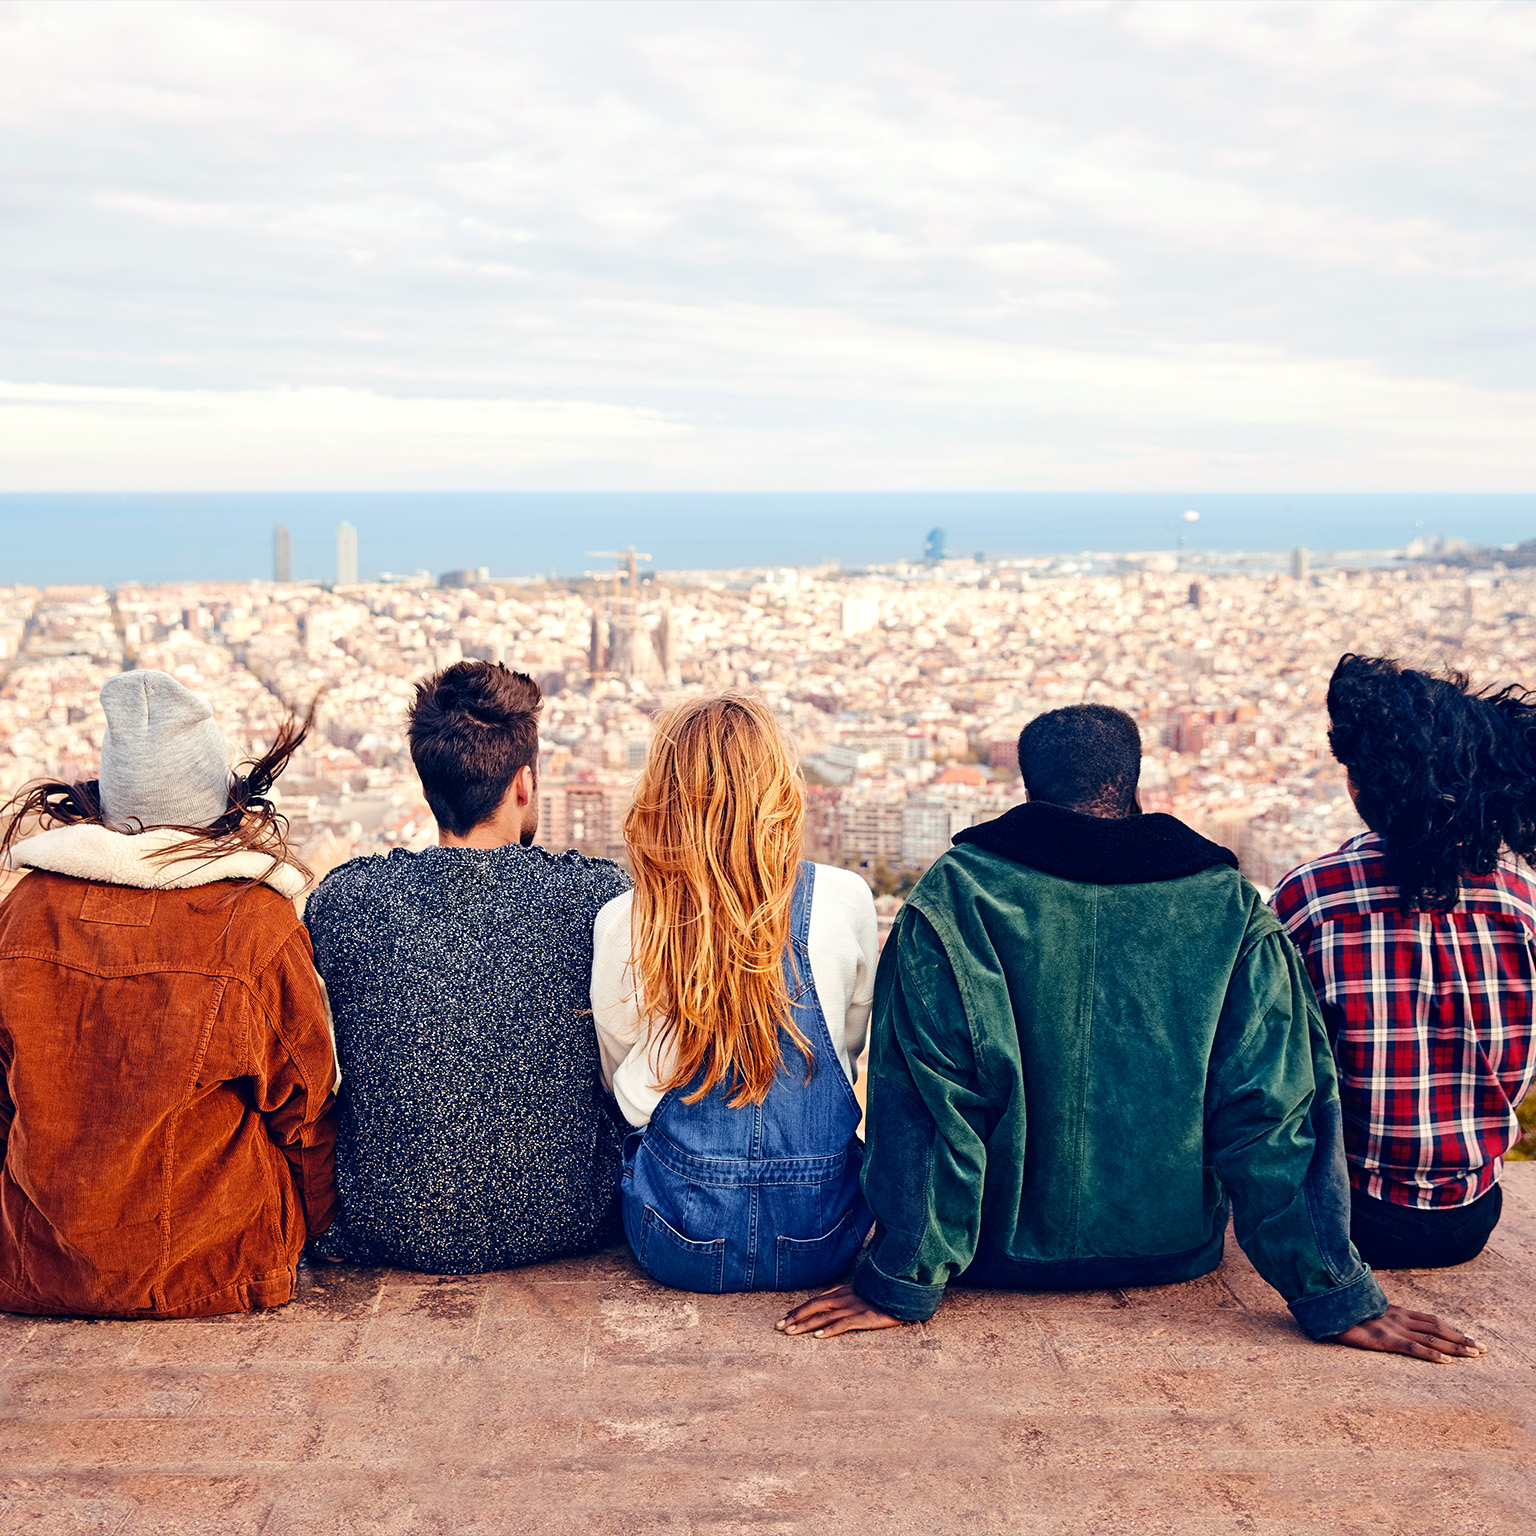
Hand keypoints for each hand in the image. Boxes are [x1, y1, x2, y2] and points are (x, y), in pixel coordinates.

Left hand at [776, 1283, 903, 1338]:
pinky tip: (818, 1337)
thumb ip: (845, 1296)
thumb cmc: (880, 1294)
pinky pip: (843, 1324)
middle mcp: (843, 1298)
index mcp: (841, 1292)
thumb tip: (830, 1304)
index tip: (784, 1318)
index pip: (814, 1301)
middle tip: (778, 1327)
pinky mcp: (863, 1317)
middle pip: (813, 1307)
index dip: (798, 1310)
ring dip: (805, 1325)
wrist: (901, 1291)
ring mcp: (852, 1307)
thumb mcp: (859, 1292)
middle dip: (794, 1317)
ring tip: (790, 1332)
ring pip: (823, 1317)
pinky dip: (829, 1330)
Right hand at [1328, 1304, 1485, 1362]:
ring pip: (1431, 1339)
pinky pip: (1412, 1348)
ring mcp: (1391, 1327)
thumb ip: (1375, 1313)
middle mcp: (1398, 1317)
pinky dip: (1431, 1355)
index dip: (1451, 1328)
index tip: (1468, 1336)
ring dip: (1455, 1346)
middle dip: (1462, 1339)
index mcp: (1394, 1311)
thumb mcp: (1361, 1309)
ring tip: (1475, 1354)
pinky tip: (1446, 1362)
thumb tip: (1379, 1317)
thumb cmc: (1338, 1308)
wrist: (1322, 1304)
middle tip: (1484, 1349)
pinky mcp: (1382, 1339)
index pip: (1430, 1320)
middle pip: (1437, 1329)